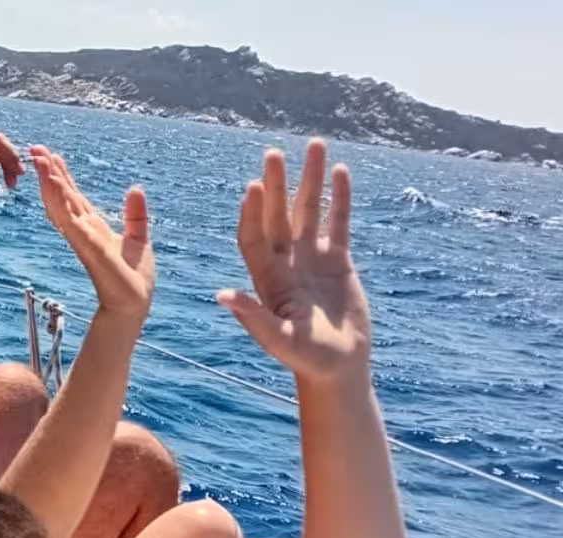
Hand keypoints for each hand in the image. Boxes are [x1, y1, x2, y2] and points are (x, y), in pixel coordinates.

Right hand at [31, 147, 152, 318]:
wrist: (133, 303)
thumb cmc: (134, 278)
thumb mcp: (139, 237)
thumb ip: (135, 214)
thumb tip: (135, 189)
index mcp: (93, 227)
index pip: (73, 196)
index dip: (61, 175)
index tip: (50, 155)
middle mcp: (82, 230)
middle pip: (60, 196)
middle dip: (48, 172)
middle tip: (35, 148)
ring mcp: (81, 237)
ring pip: (59, 203)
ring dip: (49, 180)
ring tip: (39, 158)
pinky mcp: (86, 244)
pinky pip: (68, 216)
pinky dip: (59, 198)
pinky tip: (53, 181)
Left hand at [219, 140, 370, 382]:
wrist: (338, 368)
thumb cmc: (305, 359)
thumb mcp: (278, 340)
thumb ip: (254, 318)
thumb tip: (223, 296)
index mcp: (266, 280)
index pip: (254, 238)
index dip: (252, 213)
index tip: (253, 186)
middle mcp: (285, 264)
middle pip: (277, 215)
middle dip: (276, 184)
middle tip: (272, 152)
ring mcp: (311, 260)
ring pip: (308, 211)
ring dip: (309, 180)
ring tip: (313, 145)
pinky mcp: (337, 261)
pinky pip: (337, 223)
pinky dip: (339, 198)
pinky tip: (339, 172)